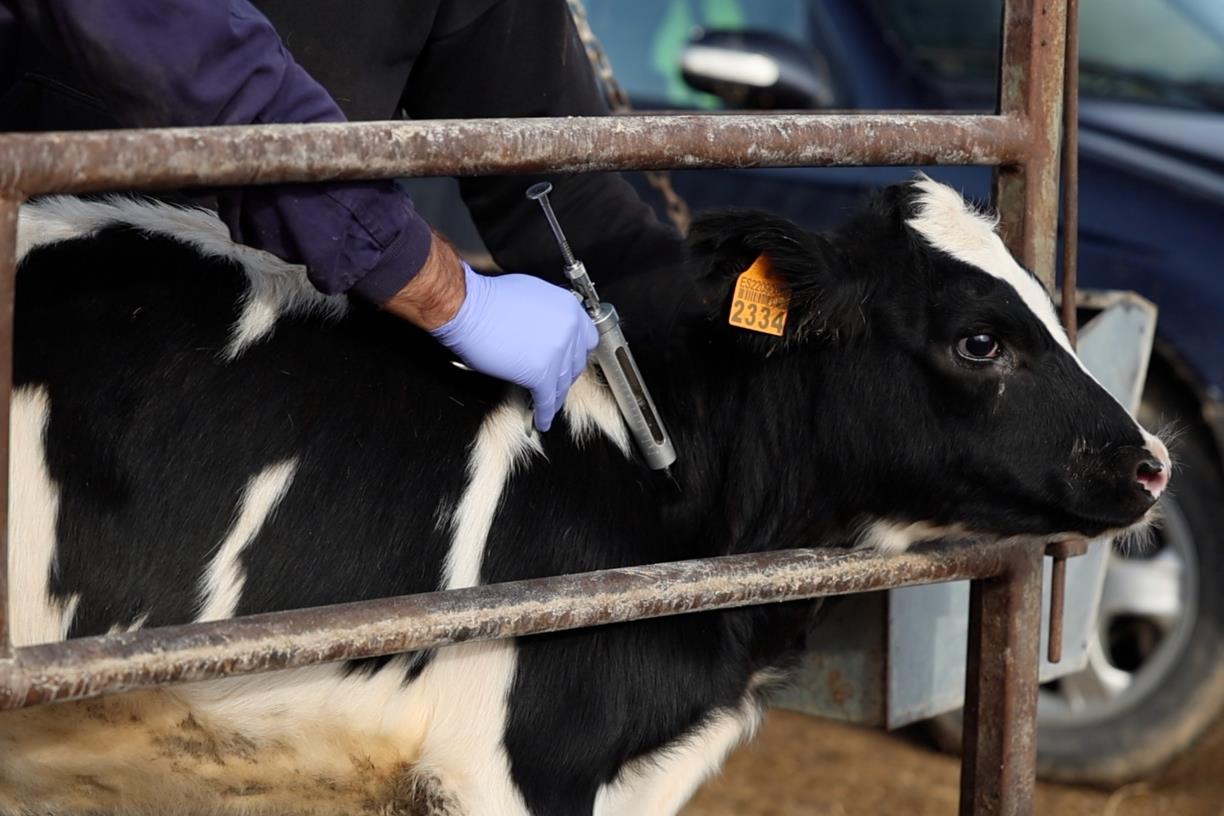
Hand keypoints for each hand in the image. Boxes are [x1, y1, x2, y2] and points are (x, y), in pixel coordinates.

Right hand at [383, 233, 597, 431]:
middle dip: (566, 377)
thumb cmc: (491, 299)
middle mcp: (568, 330)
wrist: (470, 309)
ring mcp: (556, 353)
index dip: (576, 353)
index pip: (587, 339)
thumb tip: (550, 327)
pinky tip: (542, 420)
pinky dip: (544, 413)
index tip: (571, 361)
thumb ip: (550, 313)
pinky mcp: (540, 374)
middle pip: (575, 364)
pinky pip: (546, 399)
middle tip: (557, 383)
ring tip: (549, 406)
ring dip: (555, 398)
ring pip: (562, 384)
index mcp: (568, 308)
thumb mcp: (533, 294)